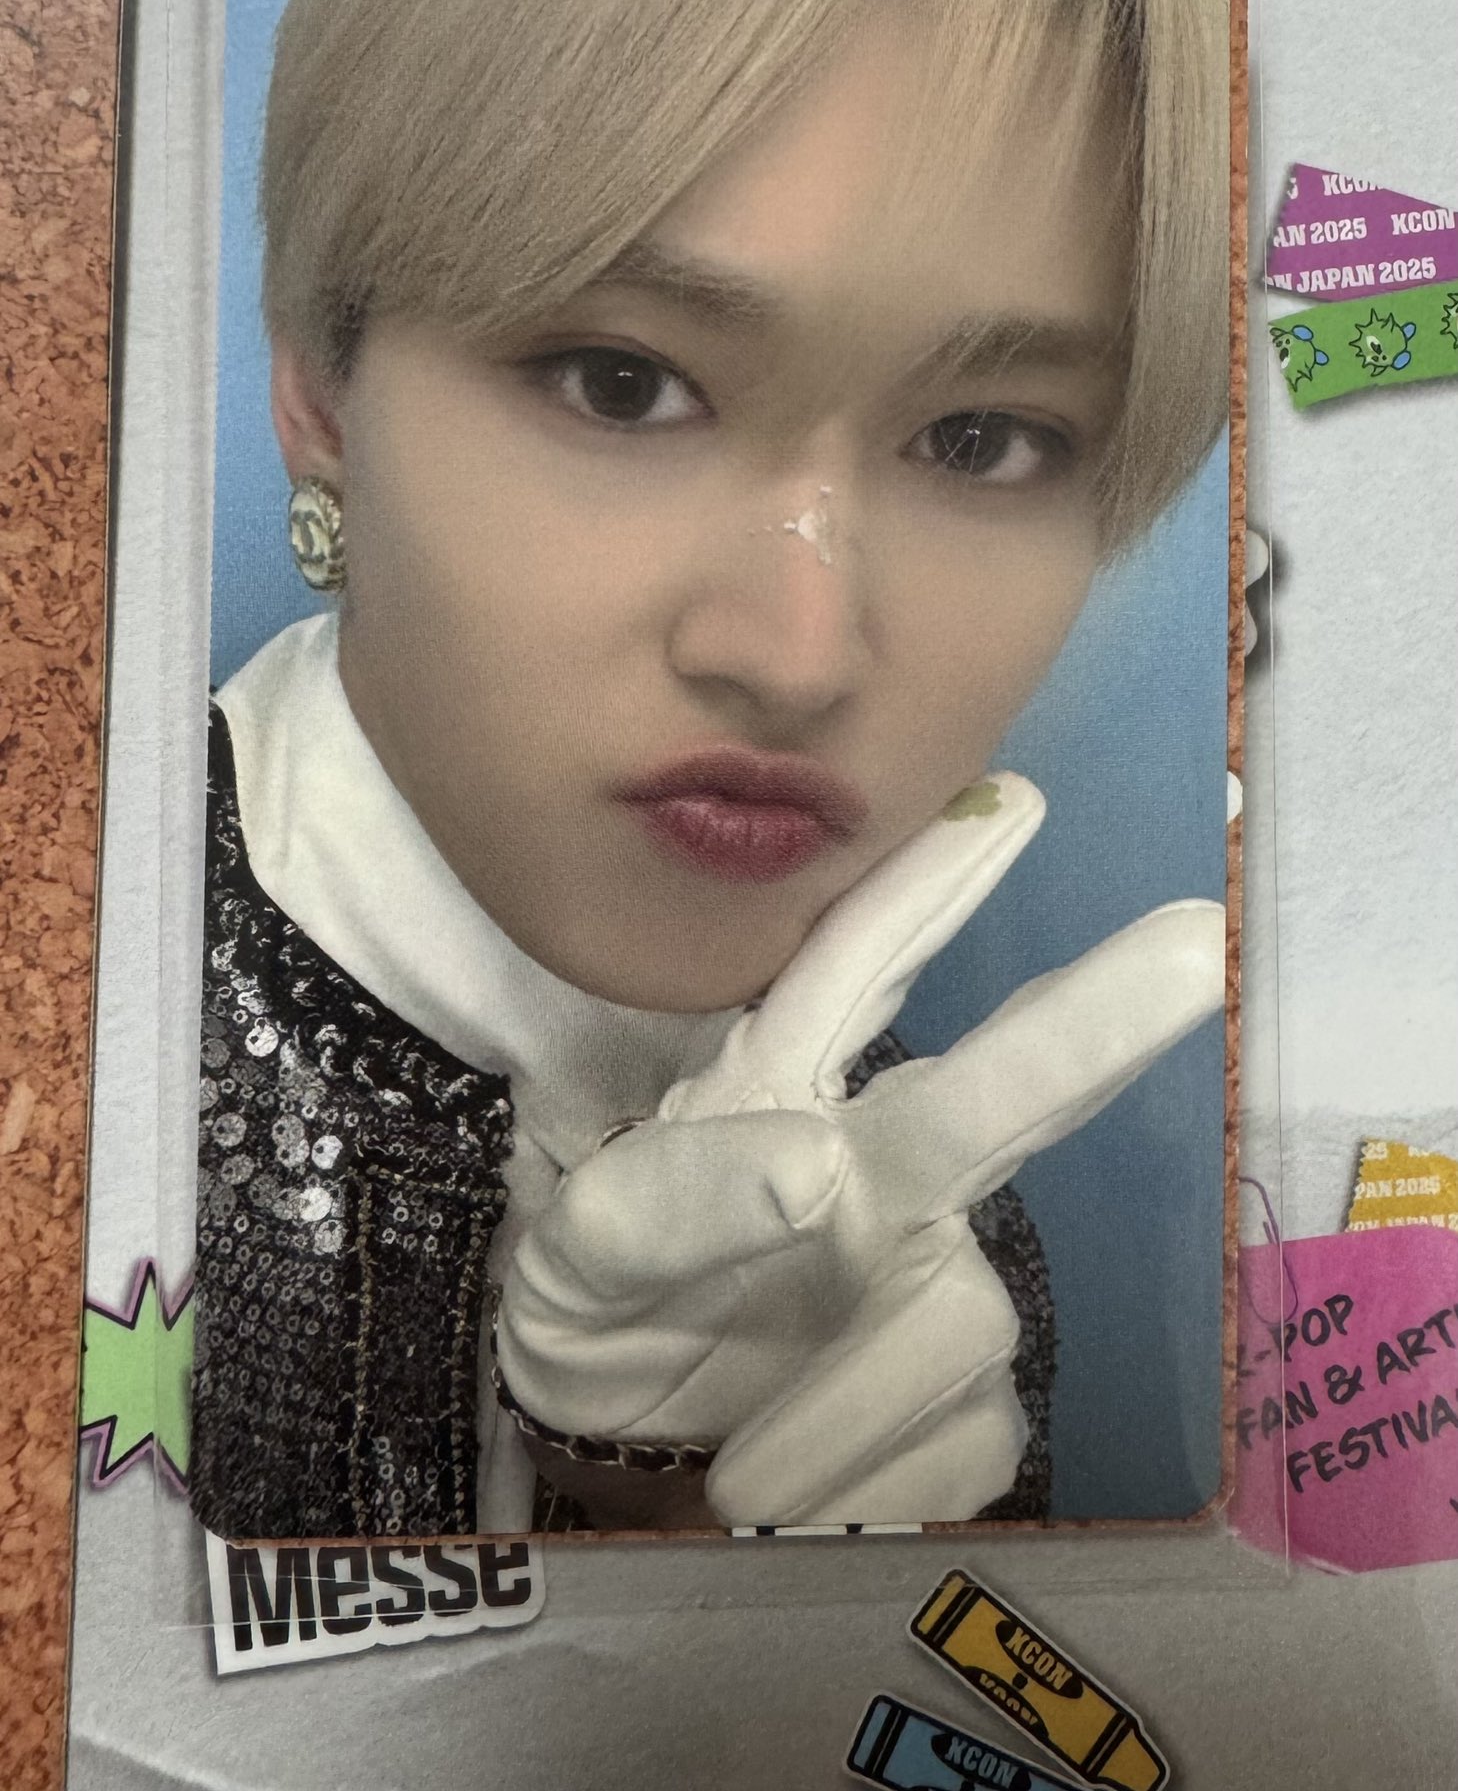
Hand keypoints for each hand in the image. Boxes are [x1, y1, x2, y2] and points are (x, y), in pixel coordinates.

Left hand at [496, 775, 1223, 1524]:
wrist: (609, 1458)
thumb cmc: (595, 1307)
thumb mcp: (580, 1249)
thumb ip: (677, 1198)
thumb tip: (822, 1169)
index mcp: (778, 1104)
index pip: (855, 981)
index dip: (929, 890)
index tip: (1011, 805)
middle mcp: (880, 1178)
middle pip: (997, 1100)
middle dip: (1086, 1024)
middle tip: (1189, 950)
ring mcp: (929, 1286)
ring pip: (955, 1321)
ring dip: (847, 1403)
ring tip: (744, 1475)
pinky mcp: (962, 1406)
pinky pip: (958, 1443)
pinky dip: (863, 1480)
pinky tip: (791, 1493)